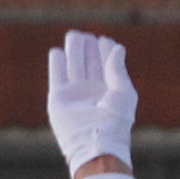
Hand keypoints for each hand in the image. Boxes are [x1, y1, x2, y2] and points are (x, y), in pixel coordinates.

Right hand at [45, 30, 137, 177]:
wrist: (95, 143)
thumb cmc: (115, 122)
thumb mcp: (123, 93)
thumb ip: (117, 70)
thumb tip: (117, 47)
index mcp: (109, 90)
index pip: (105, 65)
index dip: (104, 51)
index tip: (104, 40)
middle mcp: (91, 91)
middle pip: (87, 63)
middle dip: (86, 48)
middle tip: (85, 35)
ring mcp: (74, 95)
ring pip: (72, 66)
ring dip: (73, 51)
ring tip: (73, 35)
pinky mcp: (58, 100)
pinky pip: (56, 77)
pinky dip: (56, 64)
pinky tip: (57, 52)